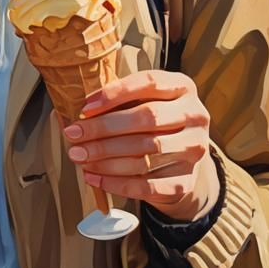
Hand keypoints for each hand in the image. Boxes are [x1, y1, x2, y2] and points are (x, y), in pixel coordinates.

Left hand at [60, 70, 219, 222]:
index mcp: (182, 86)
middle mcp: (195, 115)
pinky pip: (148, 185)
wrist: (182, 158)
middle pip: (146, 119)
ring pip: (145, 153)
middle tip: (73, 135)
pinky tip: (94, 177)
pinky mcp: (187, 181)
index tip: (85, 107)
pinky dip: (116, 182)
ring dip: (105, 157)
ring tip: (78, 156)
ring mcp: (194, 149)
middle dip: (104, 128)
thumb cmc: (152, 119)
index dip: (114, 94)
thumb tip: (82, 111)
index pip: (148, 82)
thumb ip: (120, 100)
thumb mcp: (143, 100)